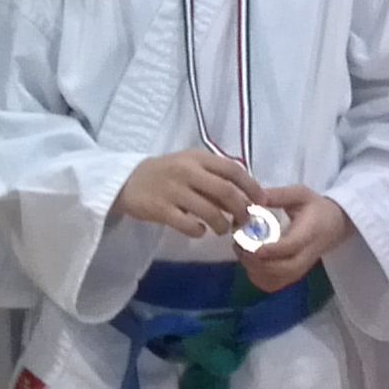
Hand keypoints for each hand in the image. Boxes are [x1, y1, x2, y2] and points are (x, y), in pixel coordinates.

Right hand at [115, 150, 266, 241]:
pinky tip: (199, 230)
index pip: (233, 170)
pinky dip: (199, 231)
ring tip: (222, 229)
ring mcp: (173, 190)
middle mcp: (187, 171)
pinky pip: (188, 225)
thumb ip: (214, 177)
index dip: (251, 186)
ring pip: (210, 211)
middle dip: (242, 210)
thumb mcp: (189, 166)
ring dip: (222, 225)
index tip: (261, 202)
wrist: (127, 181)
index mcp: (197, 158)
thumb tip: (246, 197)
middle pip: (226, 192)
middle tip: (244, 221)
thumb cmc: (166, 174)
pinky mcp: (160, 209)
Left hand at [239, 185, 354, 293]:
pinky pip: (275, 284)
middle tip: (238, 245)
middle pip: (284, 269)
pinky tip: (249, 262)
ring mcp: (301, 268)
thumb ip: (278, 195)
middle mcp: (307, 255)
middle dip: (258, 262)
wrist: (336, 224)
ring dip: (255, 269)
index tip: (251, 246)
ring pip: (278, 280)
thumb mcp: (300, 194)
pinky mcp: (294, 275)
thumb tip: (255, 198)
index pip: (292, 246)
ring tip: (240, 251)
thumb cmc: (315, 208)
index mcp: (310, 233)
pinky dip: (258, 278)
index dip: (271, 249)